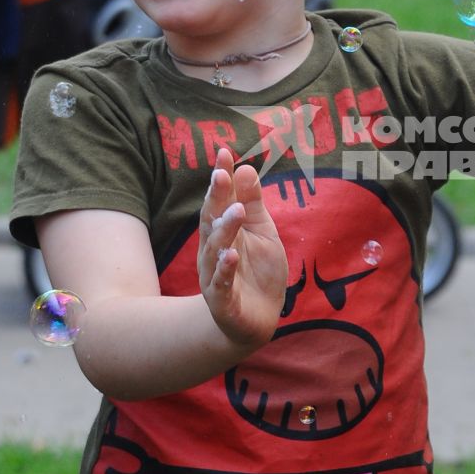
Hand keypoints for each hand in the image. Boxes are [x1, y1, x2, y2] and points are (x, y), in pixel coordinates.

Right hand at [197, 146, 287, 347]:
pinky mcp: (223, 301)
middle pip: (212, 221)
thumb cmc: (257, 272)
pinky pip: (221, 284)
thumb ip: (254, 204)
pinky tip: (231, 255)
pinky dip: (225, 270)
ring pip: (216, 250)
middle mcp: (213, 251)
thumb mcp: (262, 233)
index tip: (224, 152)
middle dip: (217, 198)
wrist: (255, 321)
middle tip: (222, 174)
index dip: (221, 178)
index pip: (220, 200)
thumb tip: (247, 168)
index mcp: (222, 232)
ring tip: (237, 211)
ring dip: (225, 230)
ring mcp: (215, 276)